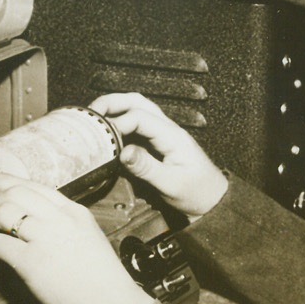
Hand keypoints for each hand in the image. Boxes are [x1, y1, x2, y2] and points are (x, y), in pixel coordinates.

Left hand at [0, 172, 154, 303]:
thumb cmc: (102, 280)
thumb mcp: (88, 237)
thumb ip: (63, 224)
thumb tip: (32, 222)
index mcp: (75, 212)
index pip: (34, 185)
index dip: (2, 178)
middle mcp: (60, 219)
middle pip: (15, 192)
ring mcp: (46, 238)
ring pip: (4, 212)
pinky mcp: (32, 262)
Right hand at [91, 92, 228, 217]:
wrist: (213, 201)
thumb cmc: (198, 192)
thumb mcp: (171, 184)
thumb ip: (146, 167)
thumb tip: (123, 152)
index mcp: (172, 136)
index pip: (140, 116)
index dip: (117, 122)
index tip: (101, 136)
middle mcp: (168, 129)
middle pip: (138, 102)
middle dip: (113, 102)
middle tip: (91, 112)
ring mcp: (164, 134)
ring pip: (138, 109)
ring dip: (116, 108)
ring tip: (95, 117)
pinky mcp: (159, 143)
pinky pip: (138, 125)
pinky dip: (121, 122)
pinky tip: (109, 132)